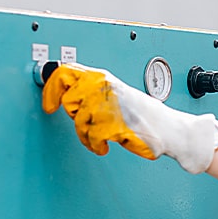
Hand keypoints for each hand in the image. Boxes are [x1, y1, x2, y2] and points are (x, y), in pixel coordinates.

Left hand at [42, 63, 217, 173]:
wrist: (170, 129)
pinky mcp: (114, 124)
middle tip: (89, 122)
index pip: (65, 73)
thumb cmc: (143, 114)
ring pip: (79, 122)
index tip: (47, 103)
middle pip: (69, 100)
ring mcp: (109, 105)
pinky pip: (92, 137)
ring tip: (100, 138)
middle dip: (75, 116)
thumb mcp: (115, 94)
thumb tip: (64, 91)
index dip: (50, 88)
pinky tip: (104, 145)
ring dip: (87, 134)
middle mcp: (104, 87)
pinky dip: (96, 145)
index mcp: (103, 77)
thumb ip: (92, 90)